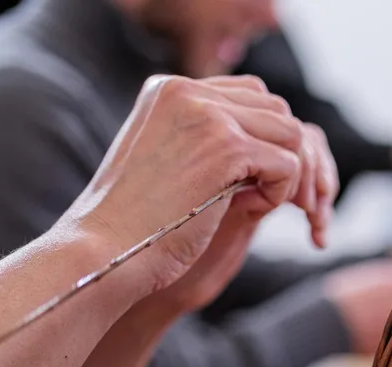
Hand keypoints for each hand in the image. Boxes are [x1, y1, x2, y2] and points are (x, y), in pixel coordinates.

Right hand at [65, 74, 336, 304]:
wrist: (103, 252)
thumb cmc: (133, 223)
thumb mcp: (165, 162)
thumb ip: (203, 140)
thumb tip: (266, 140)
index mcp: (168, 89)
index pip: (248, 94)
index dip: (262, 139)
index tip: (248, 180)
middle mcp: (186, 91)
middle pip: (275, 109)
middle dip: (280, 155)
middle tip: (258, 197)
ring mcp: (207, 116)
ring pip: (289, 133)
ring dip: (282, 175)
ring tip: (248, 204)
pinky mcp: (226, 148)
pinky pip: (288, 164)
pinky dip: (278, 194)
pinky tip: (244, 211)